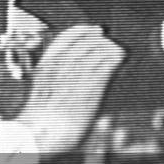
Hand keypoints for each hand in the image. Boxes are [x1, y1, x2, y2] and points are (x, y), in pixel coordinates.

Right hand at [16, 25, 124, 158]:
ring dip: (112, 48)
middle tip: (111, 43)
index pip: (69, 36)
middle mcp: (62, 63)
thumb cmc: (42, 116)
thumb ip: (56, 72)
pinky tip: (121, 61)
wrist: (42, 134)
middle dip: (102, 40)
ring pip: (100, 50)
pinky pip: (108, 64)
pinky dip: (116, 59)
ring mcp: (76, 74)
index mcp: (48, 62)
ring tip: (119, 53)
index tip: (97, 30)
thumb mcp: (43, 86)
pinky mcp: (91, 87)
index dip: (85, 30)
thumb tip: (75, 63)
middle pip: (87, 40)